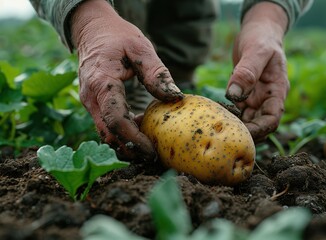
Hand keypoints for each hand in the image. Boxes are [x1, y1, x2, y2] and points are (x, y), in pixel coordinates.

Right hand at [71, 0, 182, 160]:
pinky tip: (138, 134)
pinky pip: (105, 124)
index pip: (115, 120)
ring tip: (147, 150)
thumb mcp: (141, 48)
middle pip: (108, 133)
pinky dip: (121, 134)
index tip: (152, 150)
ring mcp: (89, 101)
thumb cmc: (118, 36)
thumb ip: (157, 74)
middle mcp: (91, 97)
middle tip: (153, 157)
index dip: (134, 139)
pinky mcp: (93, 103)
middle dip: (130, 148)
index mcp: (102, 83)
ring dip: (125, 144)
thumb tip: (175, 98)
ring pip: (105, 132)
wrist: (92, 30)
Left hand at [226, 2, 289, 141]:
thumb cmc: (261, 38)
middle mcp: (267, 98)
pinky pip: (237, 110)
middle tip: (224, 137)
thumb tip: (234, 95)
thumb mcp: (257, 51)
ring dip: (235, 126)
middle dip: (245, 133)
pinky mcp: (244, 95)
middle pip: (259, 124)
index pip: (272, 119)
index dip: (259, 130)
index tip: (242, 134)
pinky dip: (228, 116)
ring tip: (218, 129)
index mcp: (277, 90)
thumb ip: (247, 72)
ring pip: (248, 120)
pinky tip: (215, 116)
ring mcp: (255, 98)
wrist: (258, 31)